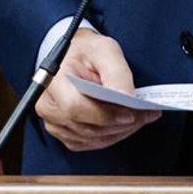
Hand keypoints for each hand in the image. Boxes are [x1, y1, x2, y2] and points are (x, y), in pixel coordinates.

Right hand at [34, 28, 159, 151]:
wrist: (75, 56)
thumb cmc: (87, 51)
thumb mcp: (105, 50)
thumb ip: (116, 73)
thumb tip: (128, 99)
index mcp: (52, 80)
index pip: (75, 107)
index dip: (104, 115)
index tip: (131, 114)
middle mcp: (47, 104)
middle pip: (85, 127)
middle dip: (119, 125)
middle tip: (145, 115)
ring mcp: (53, 121)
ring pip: (90, 139)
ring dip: (119, 132)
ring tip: (140, 118)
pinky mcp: (63, 132)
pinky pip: (89, 143)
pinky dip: (110, 137)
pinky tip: (125, 125)